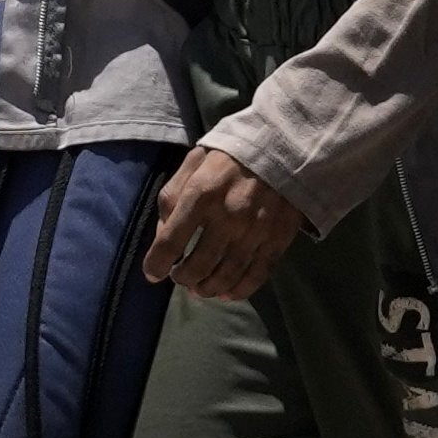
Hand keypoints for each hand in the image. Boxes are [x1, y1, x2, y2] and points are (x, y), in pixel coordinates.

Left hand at [144, 147, 310, 299]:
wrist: (284, 145)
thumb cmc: (229, 155)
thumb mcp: (192, 164)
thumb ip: (172, 197)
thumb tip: (161, 236)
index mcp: (201, 194)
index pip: (171, 242)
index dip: (156, 264)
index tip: (152, 273)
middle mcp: (228, 216)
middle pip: (198, 265)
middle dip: (183, 278)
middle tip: (179, 278)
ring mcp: (256, 230)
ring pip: (226, 275)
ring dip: (208, 289)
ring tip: (199, 289)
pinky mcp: (278, 239)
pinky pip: (256, 275)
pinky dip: (239, 290)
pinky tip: (227, 293)